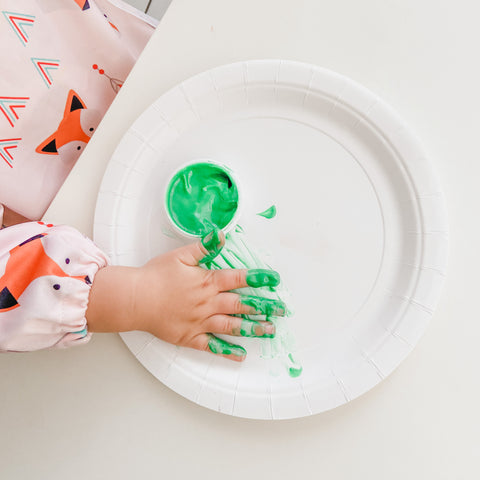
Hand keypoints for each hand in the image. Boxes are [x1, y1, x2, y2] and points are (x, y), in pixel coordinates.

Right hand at [86, 230, 283, 361]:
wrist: (133, 299)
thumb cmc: (155, 276)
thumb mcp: (180, 255)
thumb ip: (204, 246)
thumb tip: (221, 234)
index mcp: (207, 282)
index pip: (239, 279)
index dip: (259, 278)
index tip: (275, 279)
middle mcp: (208, 303)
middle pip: (241, 305)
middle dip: (264, 306)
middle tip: (282, 310)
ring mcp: (200, 322)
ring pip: (232, 326)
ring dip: (253, 328)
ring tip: (270, 330)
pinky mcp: (190, 337)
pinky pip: (212, 346)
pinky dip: (227, 351)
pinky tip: (241, 355)